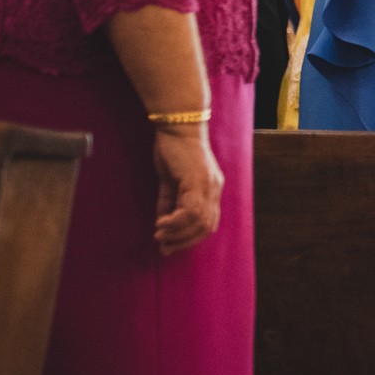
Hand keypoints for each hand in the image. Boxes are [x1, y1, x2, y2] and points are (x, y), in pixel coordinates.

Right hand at [151, 126, 223, 253]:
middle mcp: (214, 189)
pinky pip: (191, 210)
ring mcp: (208, 185)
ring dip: (178, 233)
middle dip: (185, 241)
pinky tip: (161, 224)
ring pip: (200, 221)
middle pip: (207, 226)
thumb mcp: (170, 181)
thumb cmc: (173, 150)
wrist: (176, 127)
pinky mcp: (198, 180)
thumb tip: (163, 223)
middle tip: (165, 247)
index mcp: (211, 189)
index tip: (171, 247)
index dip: (191, 238)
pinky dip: (176, 221)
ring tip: (160, 236)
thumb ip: (169, 202)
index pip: (208, 223)